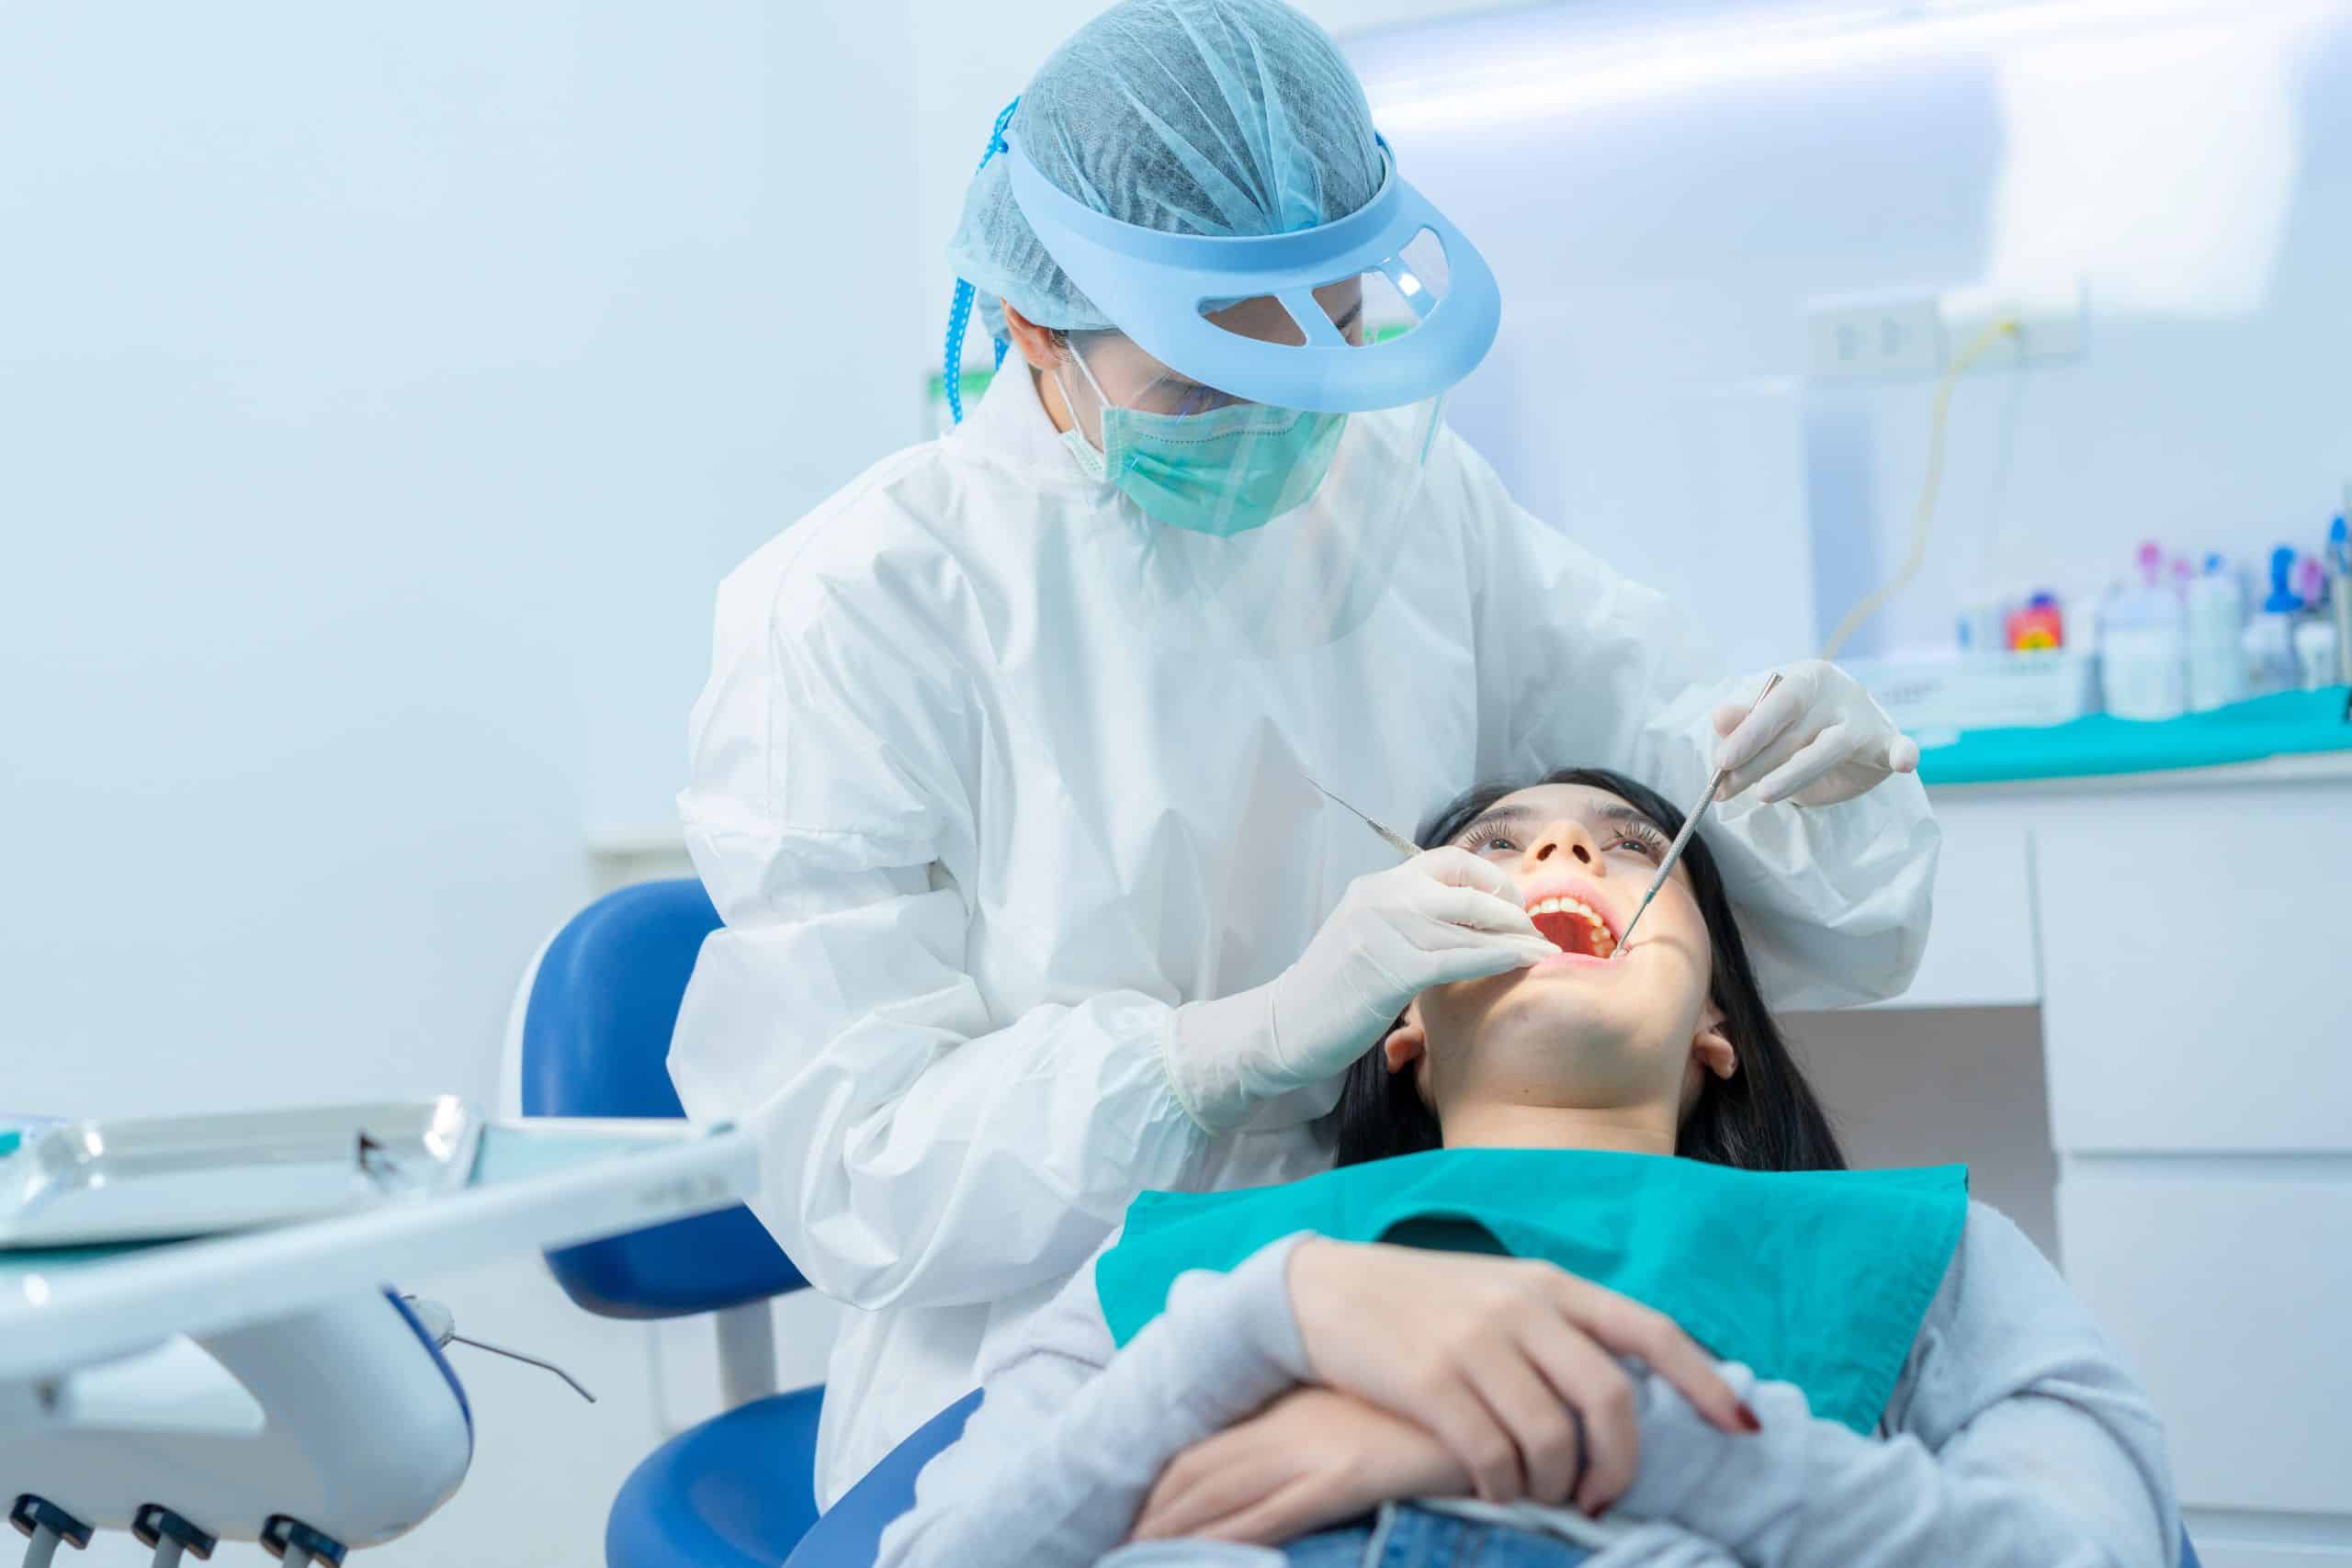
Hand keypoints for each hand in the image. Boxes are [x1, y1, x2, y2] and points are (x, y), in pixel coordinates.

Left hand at [1130, 1388, 1465, 1544]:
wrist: (1487, 1390)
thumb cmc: (1427, 1410)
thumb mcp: (1360, 1414)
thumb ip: (1321, 1435)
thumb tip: (1296, 1465)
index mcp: (1285, 1409)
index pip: (1202, 1450)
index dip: (1161, 1488)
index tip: (1132, 1517)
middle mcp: (1285, 1425)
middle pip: (1196, 1473)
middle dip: (1153, 1515)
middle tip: (1116, 1545)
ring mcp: (1309, 1450)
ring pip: (1219, 1496)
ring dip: (1175, 1533)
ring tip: (1137, 1558)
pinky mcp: (1340, 1475)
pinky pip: (1269, 1516)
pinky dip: (1228, 1541)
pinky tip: (1201, 1560)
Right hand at [1261, 848, 1556, 1087]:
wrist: (1284, 1026)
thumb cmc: (1331, 991)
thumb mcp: (1367, 937)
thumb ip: (1407, 922)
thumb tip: (1465, 922)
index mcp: (1375, 886)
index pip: (1446, 860)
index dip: (1488, 878)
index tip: (1510, 904)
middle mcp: (1381, 897)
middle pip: (1466, 888)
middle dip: (1510, 908)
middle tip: (1533, 931)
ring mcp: (1385, 931)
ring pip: (1470, 923)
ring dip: (1516, 936)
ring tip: (1543, 950)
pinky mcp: (1392, 970)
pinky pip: (1461, 957)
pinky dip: (1500, 958)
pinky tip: (1524, 963)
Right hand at [1284, 1240, 1753, 1512]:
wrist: (1323, 1292)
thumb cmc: (1423, 1302)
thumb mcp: (1501, 1293)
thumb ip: (1560, 1329)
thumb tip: (1631, 1389)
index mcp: (1552, 1284)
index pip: (1651, 1331)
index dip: (1705, 1383)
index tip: (1743, 1430)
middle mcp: (1524, 1308)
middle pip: (1611, 1401)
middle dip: (1619, 1467)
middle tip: (1599, 1498)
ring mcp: (1477, 1344)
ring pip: (1552, 1441)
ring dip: (1552, 1486)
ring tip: (1535, 1493)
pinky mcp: (1431, 1382)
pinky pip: (1492, 1458)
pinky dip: (1501, 1487)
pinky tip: (1489, 1486)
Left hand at [1713, 659, 1918, 806]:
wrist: (1850, 730)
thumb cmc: (1800, 723)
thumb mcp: (1768, 719)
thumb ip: (1745, 719)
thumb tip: (1719, 719)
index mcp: (1806, 678)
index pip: (1777, 703)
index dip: (1749, 732)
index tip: (1722, 761)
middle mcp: (1837, 694)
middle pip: (1795, 731)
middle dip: (1755, 765)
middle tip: (1724, 790)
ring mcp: (1863, 719)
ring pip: (1828, 749)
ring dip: (1794, 773)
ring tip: (1764, 795)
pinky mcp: (1885, 744)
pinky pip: (1896, 748)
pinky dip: (1903, 753)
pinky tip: (1904, 761)